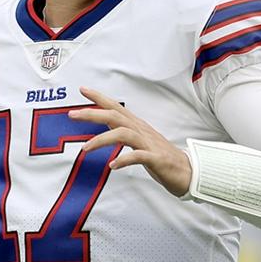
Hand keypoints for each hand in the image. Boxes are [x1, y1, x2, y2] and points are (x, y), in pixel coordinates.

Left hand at [71, 88, 192, 195]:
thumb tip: (107, 124)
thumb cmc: (161, 158)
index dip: (99, 98)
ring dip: (102, 139)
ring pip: (123, 133)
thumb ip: (124, 132)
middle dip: (92, 114)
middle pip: (115, 115)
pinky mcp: (156, 159)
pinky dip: (124, 160)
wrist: (189, 172)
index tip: (82, 89)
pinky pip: (138, 156)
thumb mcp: (140, 142)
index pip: (116, 107)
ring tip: (86, 149)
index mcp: (137, 126)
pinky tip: (113, 166)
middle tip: (71, 115)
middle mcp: (142, 131)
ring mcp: (149, 144)